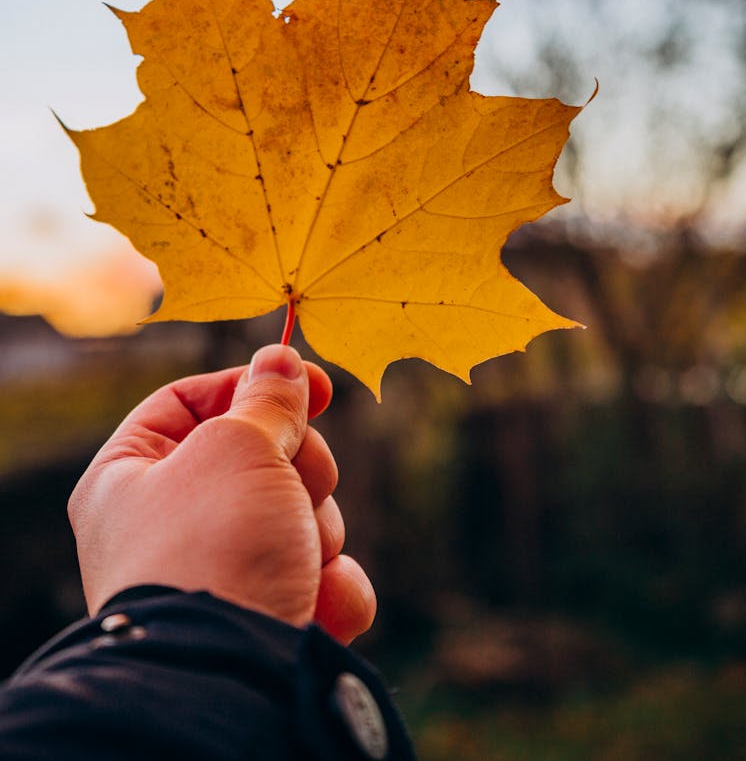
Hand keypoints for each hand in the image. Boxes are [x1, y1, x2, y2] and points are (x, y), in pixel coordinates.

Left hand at [68, 344, 375, 644]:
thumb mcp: (238, 445)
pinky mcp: (268, 619)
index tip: (314, 383)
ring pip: (301, 513)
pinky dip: (330, 585)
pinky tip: (314, 603)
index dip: (252, 383)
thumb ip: (267, 398)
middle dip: (297, 466)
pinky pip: (321, 576)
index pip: (191, 400)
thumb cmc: (214, 544)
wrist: (229, 672)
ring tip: (296, 556)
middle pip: (260, 455)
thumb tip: (280, 357)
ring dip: (316, 527)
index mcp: (130, 475)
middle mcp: (171, 525)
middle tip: (294, 483)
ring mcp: (223, 575)